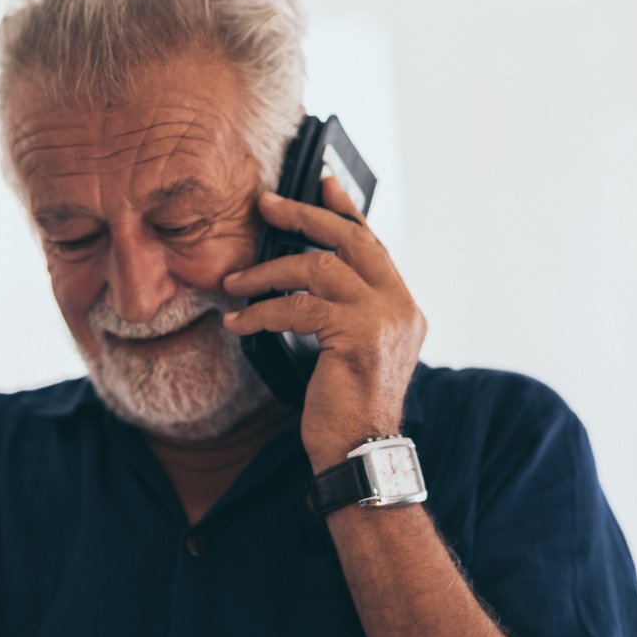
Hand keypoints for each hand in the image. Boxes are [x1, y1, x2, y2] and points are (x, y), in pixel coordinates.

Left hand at [221, 175, 426, 466]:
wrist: (360, 453)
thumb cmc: (347, 406)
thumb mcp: (351, 350)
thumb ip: (344, 311)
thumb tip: (300, 276)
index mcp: (402, 307)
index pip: (373, 245)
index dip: (346, 211)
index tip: (322, 183)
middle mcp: (400, 306)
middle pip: (350, 241)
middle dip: (305, 216)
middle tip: (267, 203)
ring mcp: (383, 319)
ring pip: (319, 268)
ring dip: (268, 272)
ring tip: (234, 281)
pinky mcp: (357, 336)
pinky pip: (298, 308)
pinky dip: (262, 311)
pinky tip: (238, 322)